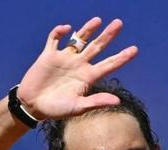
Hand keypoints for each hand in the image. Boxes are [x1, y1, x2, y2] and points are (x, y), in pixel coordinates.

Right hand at [17, 18, 137, 120]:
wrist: (32, 106)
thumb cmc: (56, 110)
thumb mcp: (77, 108)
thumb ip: (96, 102)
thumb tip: (117, 100)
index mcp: (87, 77)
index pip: (108, 65)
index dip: (121, 57)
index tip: (135, 49)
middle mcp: (79, 65)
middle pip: (97, 47)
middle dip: (108, 35)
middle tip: (119, 23)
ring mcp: (65, 58)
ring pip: (79, 39)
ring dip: (88, 29)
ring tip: (98, 20)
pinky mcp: (49, 55)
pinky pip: (55, 39)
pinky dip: (60, 32)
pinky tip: (67, 29)